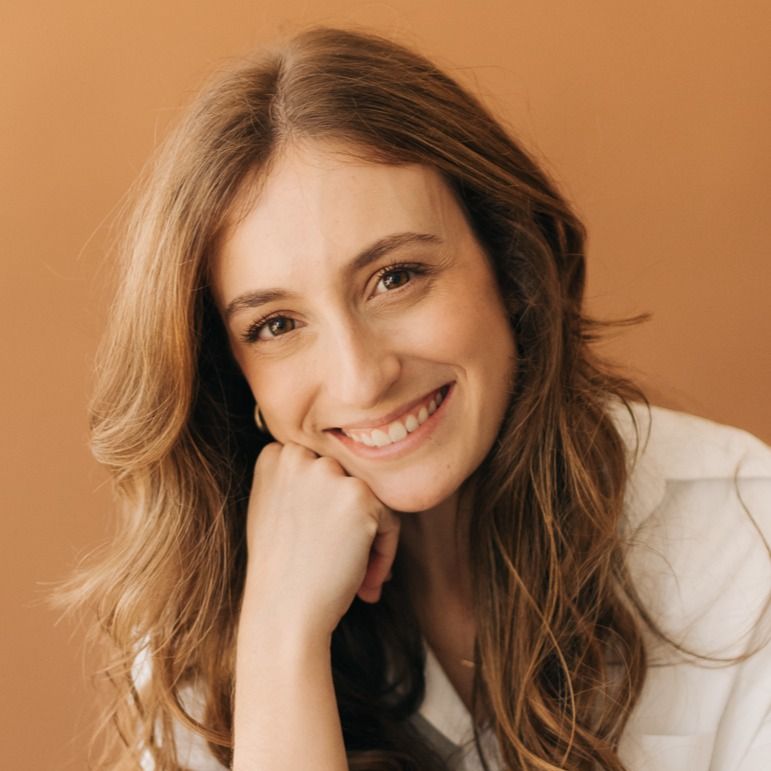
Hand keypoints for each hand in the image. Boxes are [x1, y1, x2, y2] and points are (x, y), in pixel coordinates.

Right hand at [241, 441, 399, 637]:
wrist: (282, 614)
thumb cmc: (280, 572)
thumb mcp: (274, 511)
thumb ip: (301, 483)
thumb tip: (346, 479)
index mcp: (274, 456)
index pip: (321, 466)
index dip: (327, 505)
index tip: (322, 540)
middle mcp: (298, 456)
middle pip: (347, 479)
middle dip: (350, 520)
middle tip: (342, 562)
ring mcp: (328, 473)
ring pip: (370, 499)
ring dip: (371, 537)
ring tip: (360, 579)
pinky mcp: (359, 495)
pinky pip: (389, 520)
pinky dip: (385, 553)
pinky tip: (366, 585)